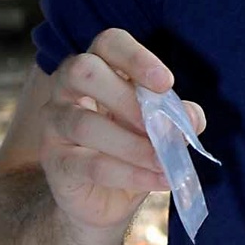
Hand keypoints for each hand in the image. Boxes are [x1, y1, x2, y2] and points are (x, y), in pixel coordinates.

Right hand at [39, 28, 205, 231]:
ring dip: (133, 145)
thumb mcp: (158, 128)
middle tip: (158, 126)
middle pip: (83, 71)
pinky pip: (90, 165)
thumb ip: (175, 117)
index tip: (166, 83)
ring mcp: (54, 124)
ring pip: (84, 124)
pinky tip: (159, 180)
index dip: (136, 57)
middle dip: (126, 98)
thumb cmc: (130, 150)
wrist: (102, 200)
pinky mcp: (54, 163)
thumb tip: (191, 117)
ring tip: (164, 161)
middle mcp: (66, 88)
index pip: (108, 43)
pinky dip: (131, 173)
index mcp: (97, 67)